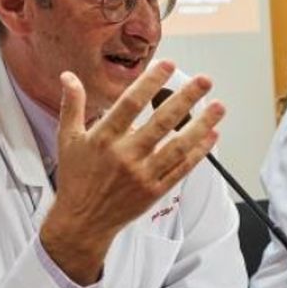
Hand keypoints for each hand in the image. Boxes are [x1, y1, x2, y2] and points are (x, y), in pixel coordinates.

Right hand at [41, 60, 223, 283]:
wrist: (82, 222)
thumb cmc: (75, 178)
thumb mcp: (67, 139)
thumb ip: (72, 106)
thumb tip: (69, 76)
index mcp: (103, 138)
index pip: (130, 104)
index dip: (150, 83)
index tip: (167, 65)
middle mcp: (125, 156)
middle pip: (161, 122)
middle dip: (186, 98)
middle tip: (205, 81)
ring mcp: (142, 175)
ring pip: (178, 146)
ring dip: (201, 125)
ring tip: (218, 107)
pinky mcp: (154, 191)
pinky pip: (181, 169)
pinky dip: (199, 153)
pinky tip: (212, 136)